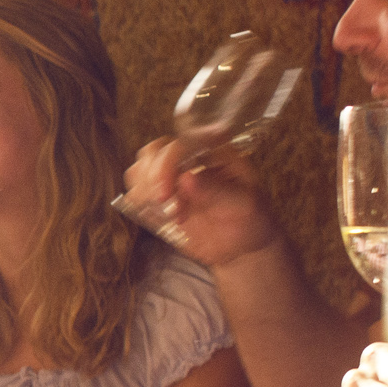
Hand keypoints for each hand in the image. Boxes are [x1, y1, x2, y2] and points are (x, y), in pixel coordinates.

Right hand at [123, 139, 281, 267]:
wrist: (242, 246)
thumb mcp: (243, 205)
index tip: (170, 188)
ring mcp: (173, 176)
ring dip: (145, 191)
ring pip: (141, 168)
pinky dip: (140, 202)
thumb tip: (186, 178)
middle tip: (164, 202)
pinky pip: (137, 190)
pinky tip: (160, 217)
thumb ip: (218, 191)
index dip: (170, 159)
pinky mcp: (159, 196)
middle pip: (156, 151)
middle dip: (154, 177)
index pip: (186, 141)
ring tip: (170, 214)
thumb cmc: (250, 219)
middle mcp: (191, 158)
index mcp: (216, 151)